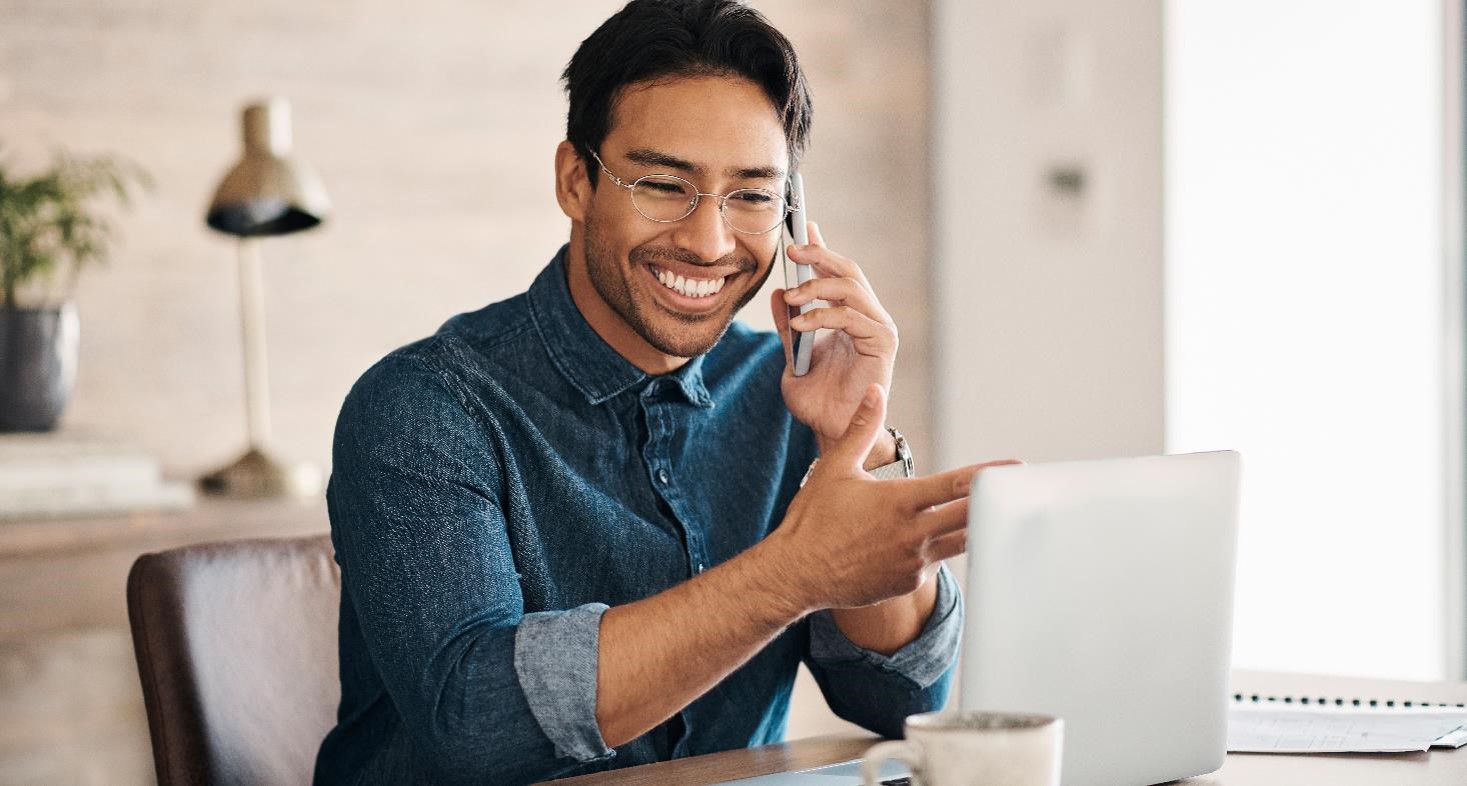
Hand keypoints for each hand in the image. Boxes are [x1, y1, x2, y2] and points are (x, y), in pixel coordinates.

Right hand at [762, 383, 1020, 610]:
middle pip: (971, 516)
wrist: (797, 573)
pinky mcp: (909, 582)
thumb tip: (875, 391)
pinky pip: (937, 562)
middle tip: (1024, 493)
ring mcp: (913, 562)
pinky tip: (944, 541)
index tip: (1016, 467)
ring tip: (1002, 517)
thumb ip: (861, 428)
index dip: (990, 474)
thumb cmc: (813, 518)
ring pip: (963, 542)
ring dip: (981, 528)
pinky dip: (943, 549)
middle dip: (998, 503)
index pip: (957, 484)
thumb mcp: (835, 468)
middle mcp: (913, 533)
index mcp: (900, 501)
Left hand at [770, 222, 896, 452]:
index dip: (821, 248)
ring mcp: (877, 328)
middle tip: (791, 250)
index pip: (836, 273)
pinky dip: (823, 315)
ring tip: (791, 298)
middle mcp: (867, 317)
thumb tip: (777, 293)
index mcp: (848, 316)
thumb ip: (787, 327)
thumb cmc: (817, 400)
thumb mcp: (792, 357)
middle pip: (848, 270)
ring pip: (851, 286)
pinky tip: (801, 324)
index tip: (802, 226)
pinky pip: (852, 316)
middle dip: (819, 255)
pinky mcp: (882, 343)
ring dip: (817, 286)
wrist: (832, 432)